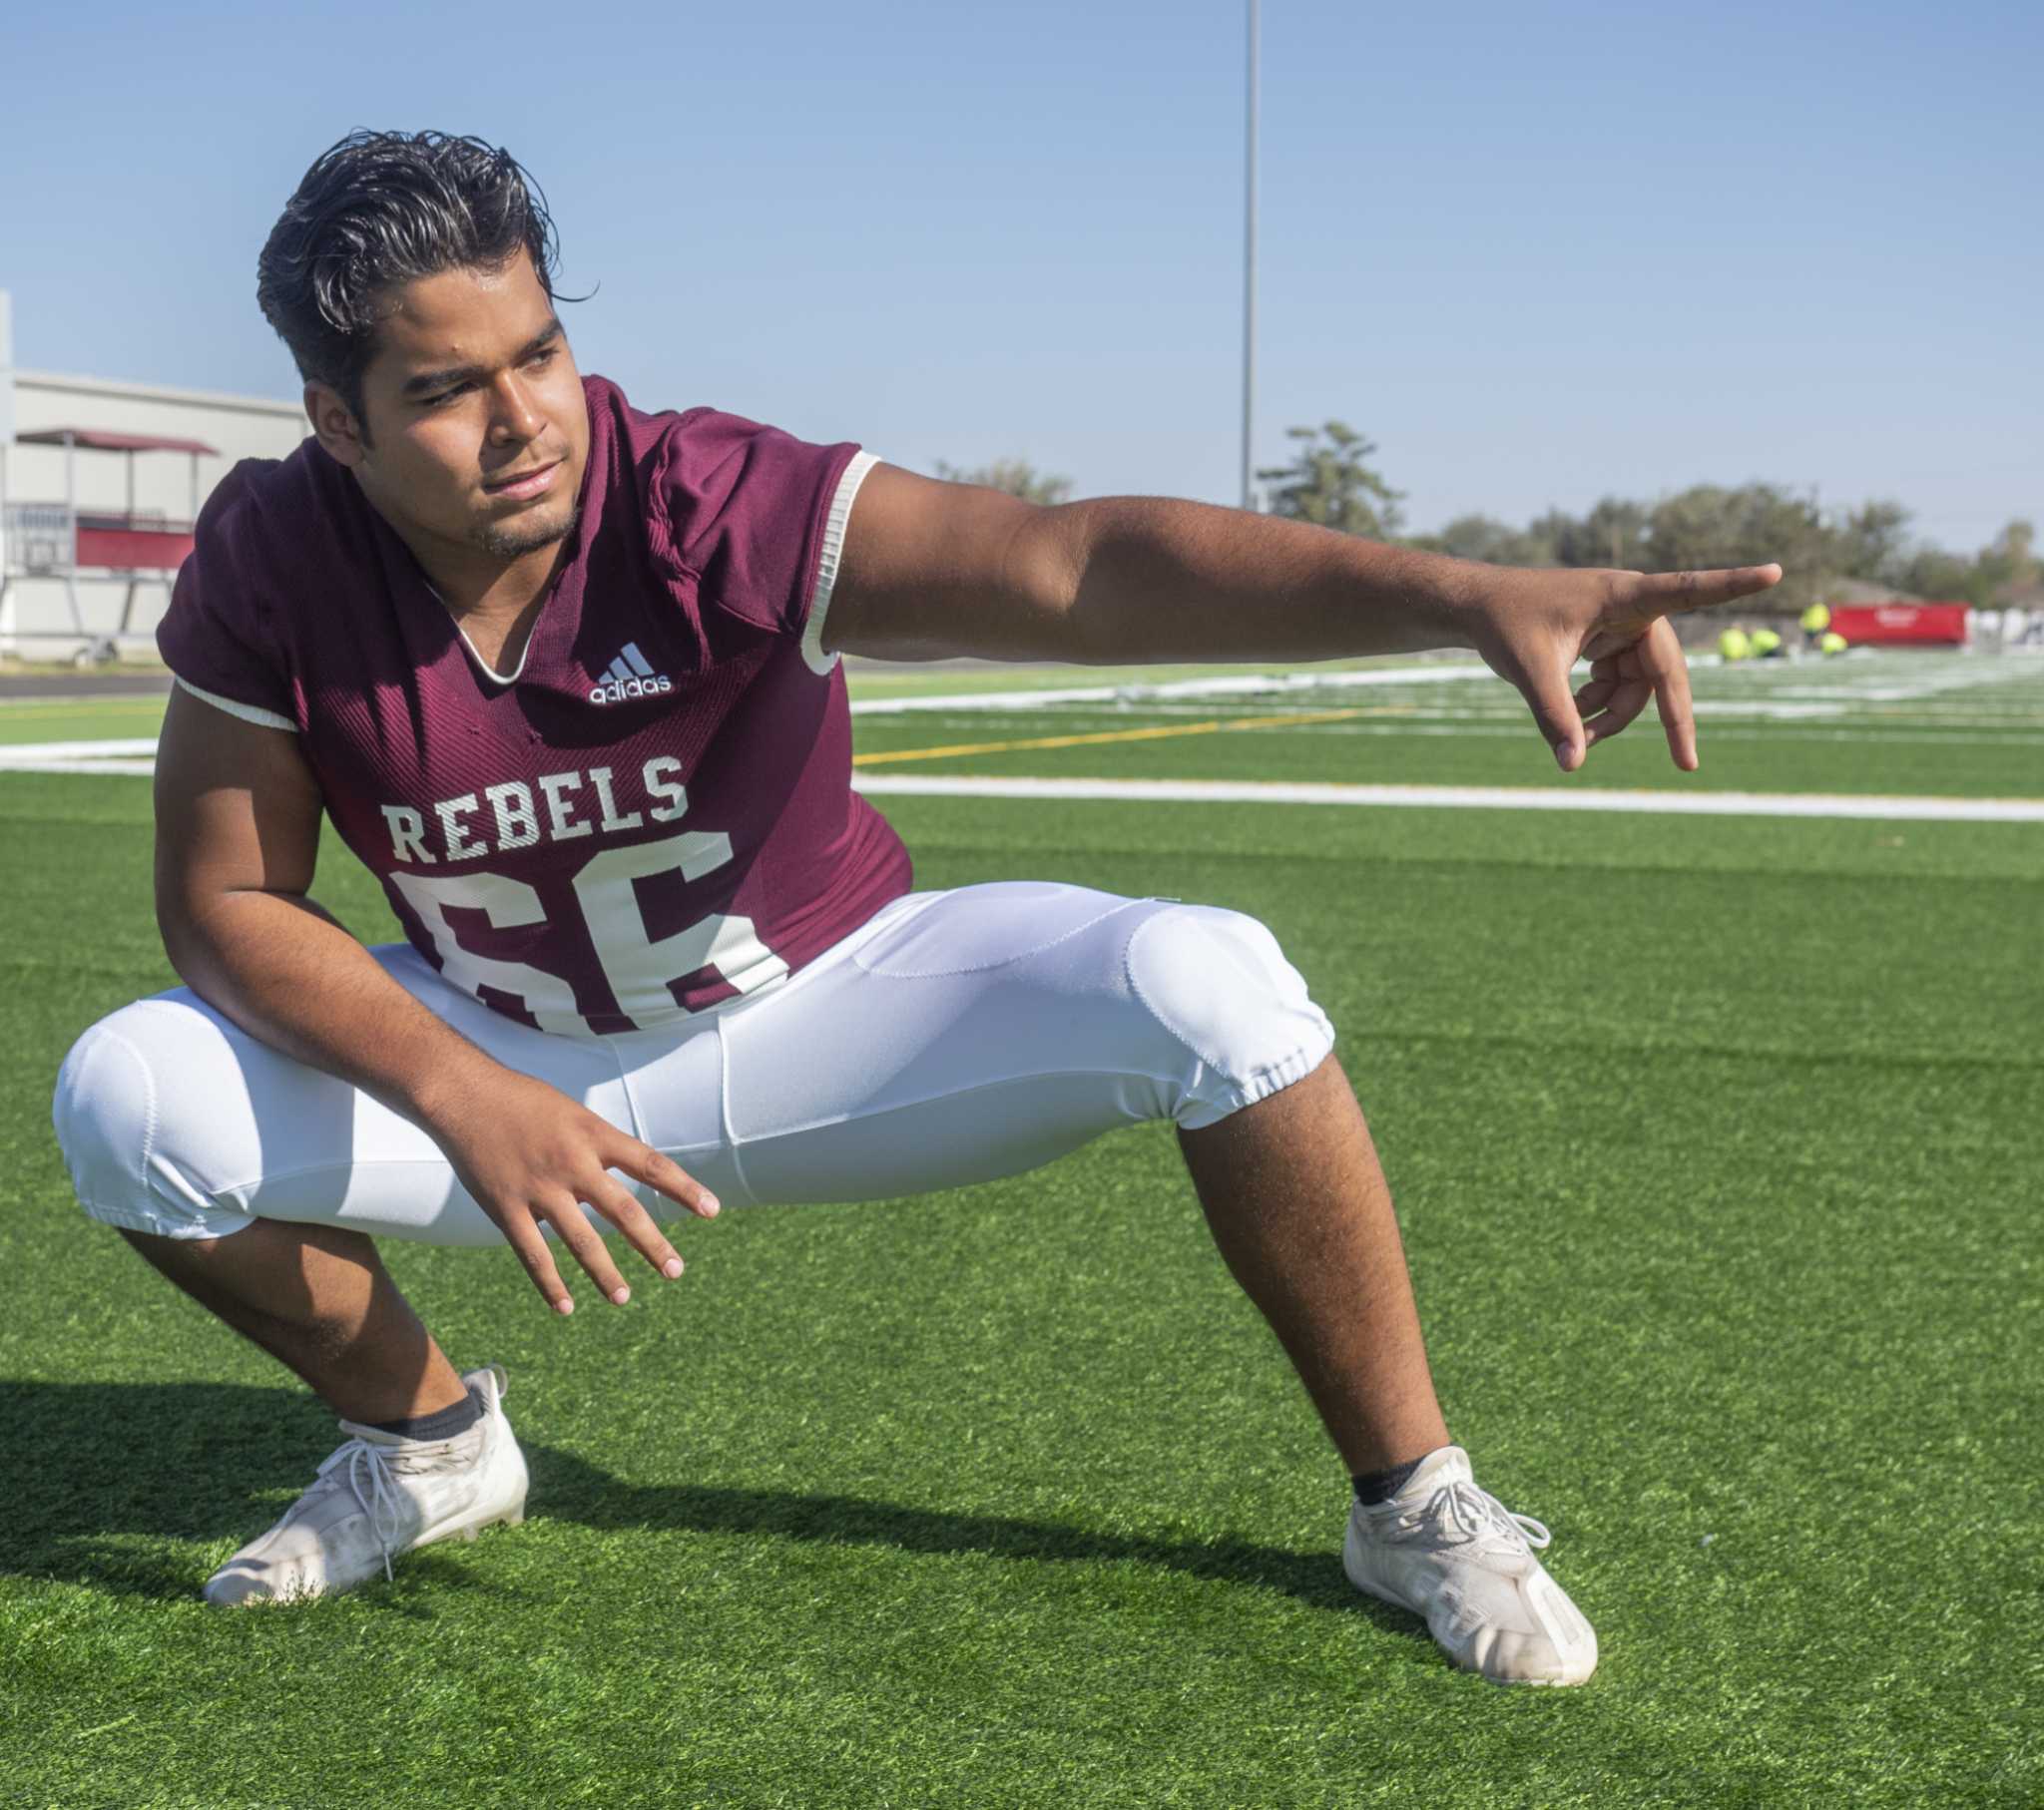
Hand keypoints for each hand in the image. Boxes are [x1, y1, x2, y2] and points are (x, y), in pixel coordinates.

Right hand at [422, 1064, 721, 1313]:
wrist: (465, 1094)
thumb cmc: (523, 1100)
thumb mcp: (573, 1112)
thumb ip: (600, 1145)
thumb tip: (629, 1172)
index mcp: (594, 1135)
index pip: (650, 1165)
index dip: (683, 1189)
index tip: (712, 1210)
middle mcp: (573, 1163)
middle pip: (623, 1211)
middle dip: (653, 1244)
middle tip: (676, 1271)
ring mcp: (539, 1189)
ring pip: (581, 1241)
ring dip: (606, 1274)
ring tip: (624, 1298)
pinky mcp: (506, 1208)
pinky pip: (534, 1255)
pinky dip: (551, 1284)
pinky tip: (567, 1307)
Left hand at [1467, 563, 1782, 772]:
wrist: (1477, 607)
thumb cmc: (1505, 623)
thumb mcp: (1531, 671)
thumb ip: (1555, 717)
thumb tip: (1572, 765)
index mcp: (1623, 595)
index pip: (1688, 589)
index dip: (1732, 585)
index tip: (1774, 572)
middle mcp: (1632, 608)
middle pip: (1664, 672)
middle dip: (1669, 720)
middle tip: (1686, 765)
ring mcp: (1623, 628)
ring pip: (1640, 687)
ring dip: (1612, 716)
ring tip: (1574, 734)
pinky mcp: (1609, 643)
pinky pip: (1620, 686)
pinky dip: (1599, 707)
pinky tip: (1572, 716)